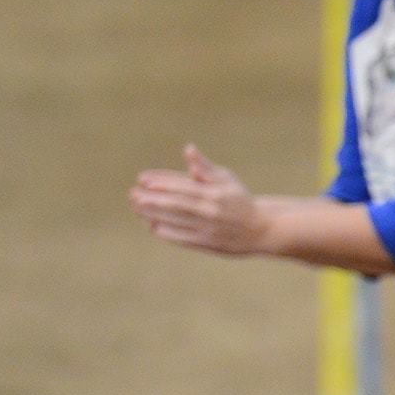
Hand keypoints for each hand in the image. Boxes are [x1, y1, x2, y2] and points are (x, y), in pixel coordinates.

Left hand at [129, 145, 269, 255]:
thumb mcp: (226, 179)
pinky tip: (152, 226)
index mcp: (214, 192)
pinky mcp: (208, 244)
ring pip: (176, 220)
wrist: (262, 230)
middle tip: (132, 195)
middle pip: (175, 203)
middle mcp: (211, 210)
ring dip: (153, 214)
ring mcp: (209, 228)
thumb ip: (205, 167)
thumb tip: (188, 150)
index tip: (142, 179)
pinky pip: (183, 238)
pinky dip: (167, 233)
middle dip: (152, 198)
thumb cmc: (240, 201)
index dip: (161, 182)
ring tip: (137, 208)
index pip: (182, 185)